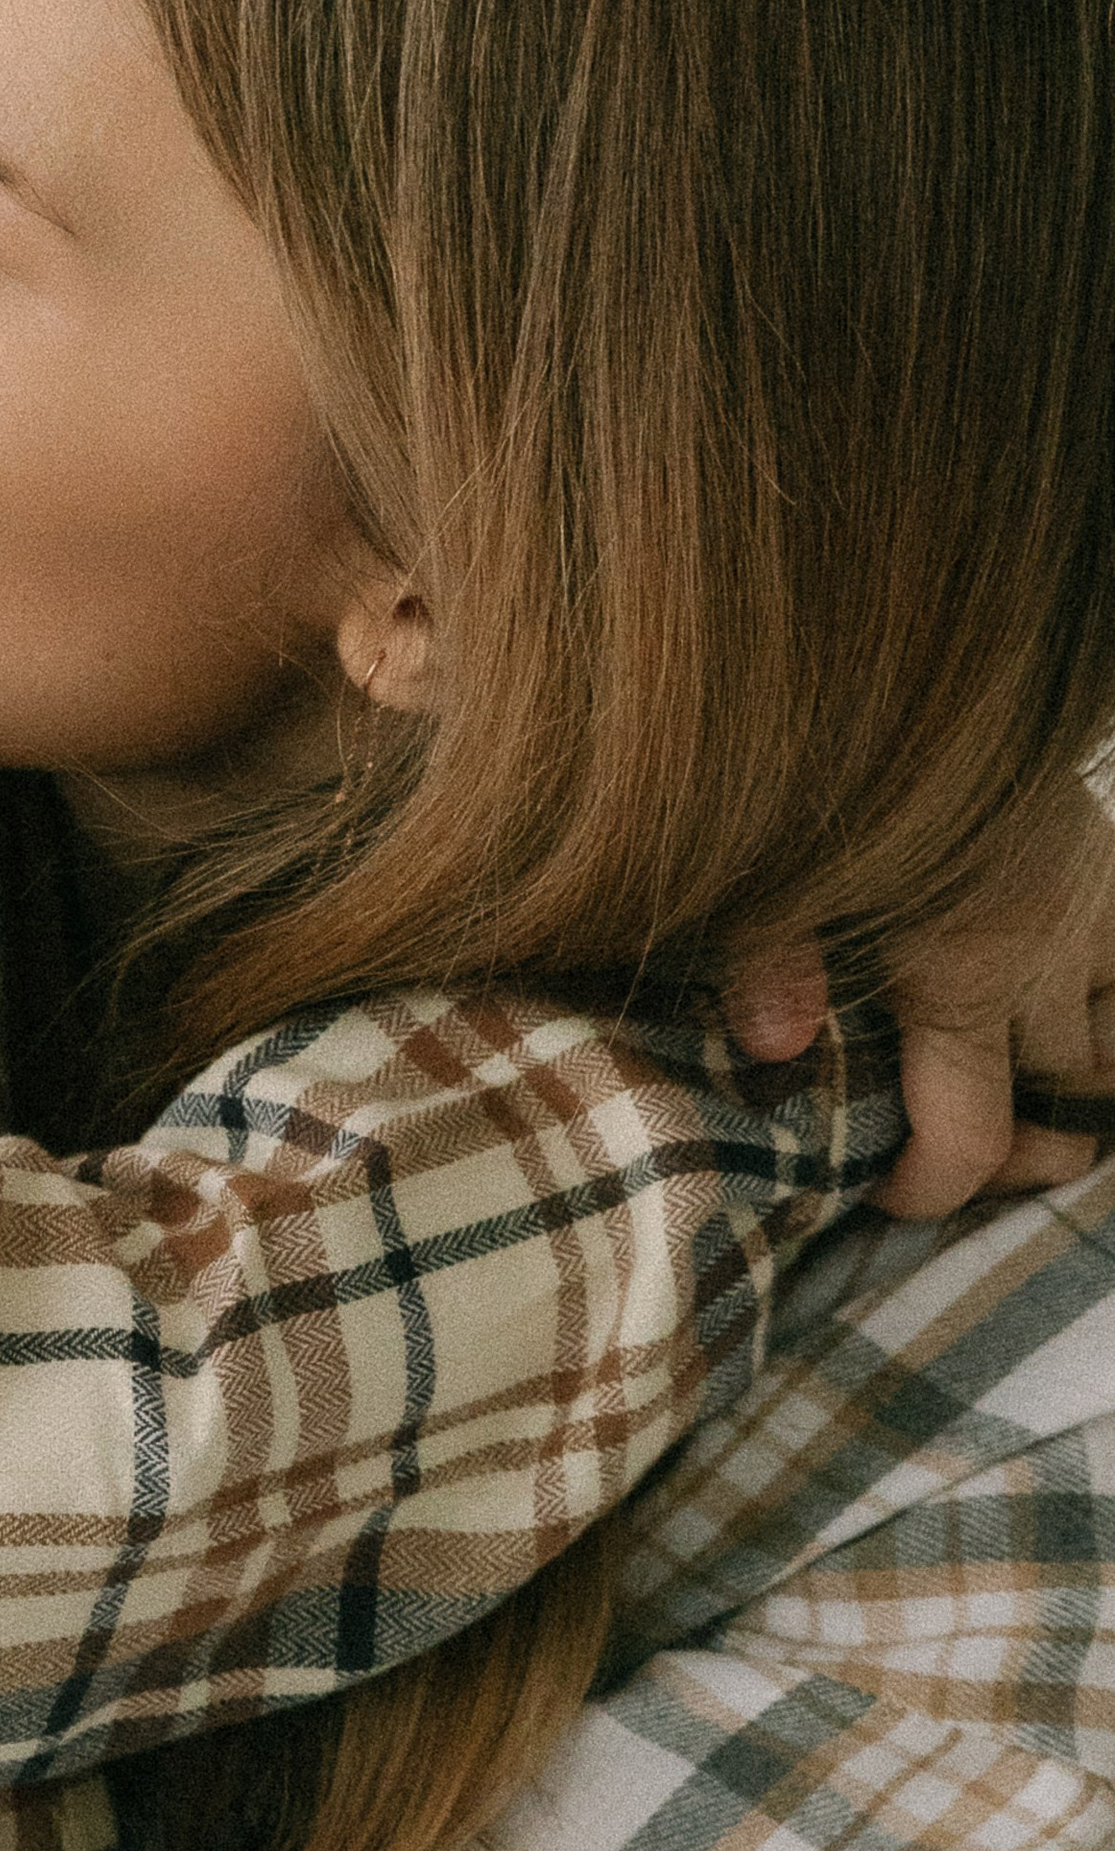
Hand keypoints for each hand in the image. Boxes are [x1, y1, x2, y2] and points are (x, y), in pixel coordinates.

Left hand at [724, 782, 1114, 1218]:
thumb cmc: (827, 767)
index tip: (886, 1192)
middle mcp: (1045, 953)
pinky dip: (1106, 1014)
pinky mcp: (1108, 866)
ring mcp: (1091, 911)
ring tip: (1007, 1095)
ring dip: (1074, 1089)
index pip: (972, 1134)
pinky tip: (1058, 1022)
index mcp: (962, 970)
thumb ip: (769, 960)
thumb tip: (771, 1050)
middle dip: (1008, 1155)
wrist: (909, 659)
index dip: (930, 1188)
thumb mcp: (775, 867)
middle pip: (1064, 1113)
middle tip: (942, 1145)